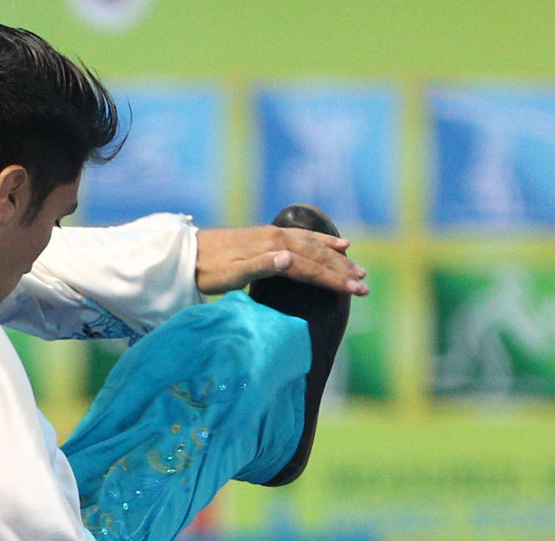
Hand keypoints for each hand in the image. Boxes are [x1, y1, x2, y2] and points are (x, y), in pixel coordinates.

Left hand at [195, 225, 368, 296]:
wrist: (188, 252)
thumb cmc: (208, 270)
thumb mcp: (231, 274)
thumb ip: (261, 266)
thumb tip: (289, 260)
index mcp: (272, 250)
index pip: (311, 267)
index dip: (334, 279)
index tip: (356, 290)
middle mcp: (278, 239)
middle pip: (318, 256)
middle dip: (343, 271)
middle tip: (366, 286)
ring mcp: (276, 236)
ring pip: (315, 246)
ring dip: (338, 258)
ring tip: (359, 268)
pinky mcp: (271, 236)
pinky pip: (305, 238)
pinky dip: (324, 241)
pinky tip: (339, 243)